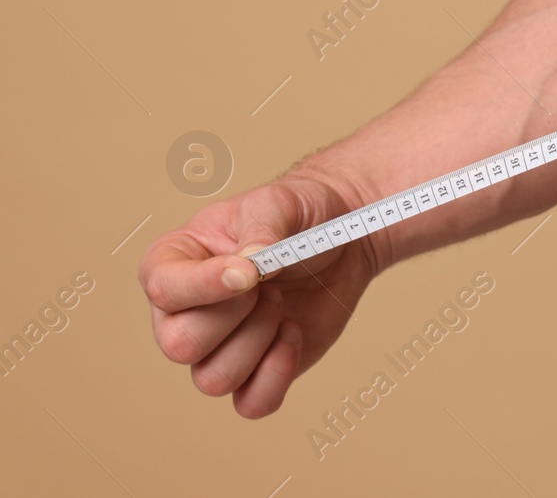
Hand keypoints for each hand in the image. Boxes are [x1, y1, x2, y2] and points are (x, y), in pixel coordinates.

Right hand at [138, 174, 378, 417]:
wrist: (344, 235)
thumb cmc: (300, 213)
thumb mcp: (280, 202)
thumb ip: (262, 228)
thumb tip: (250, 262)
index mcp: (173, 262)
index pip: (163, 290)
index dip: (205, 286)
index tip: (251, 271)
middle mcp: (185, 311)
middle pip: (179, 345)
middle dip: (234, 316)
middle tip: (268, 285)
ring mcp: (219, 346)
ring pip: (212, 379)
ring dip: (257, 341)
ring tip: (280, 302)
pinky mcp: (256, 370)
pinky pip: (250, 403)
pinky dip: (276, 375)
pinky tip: (294, 333)